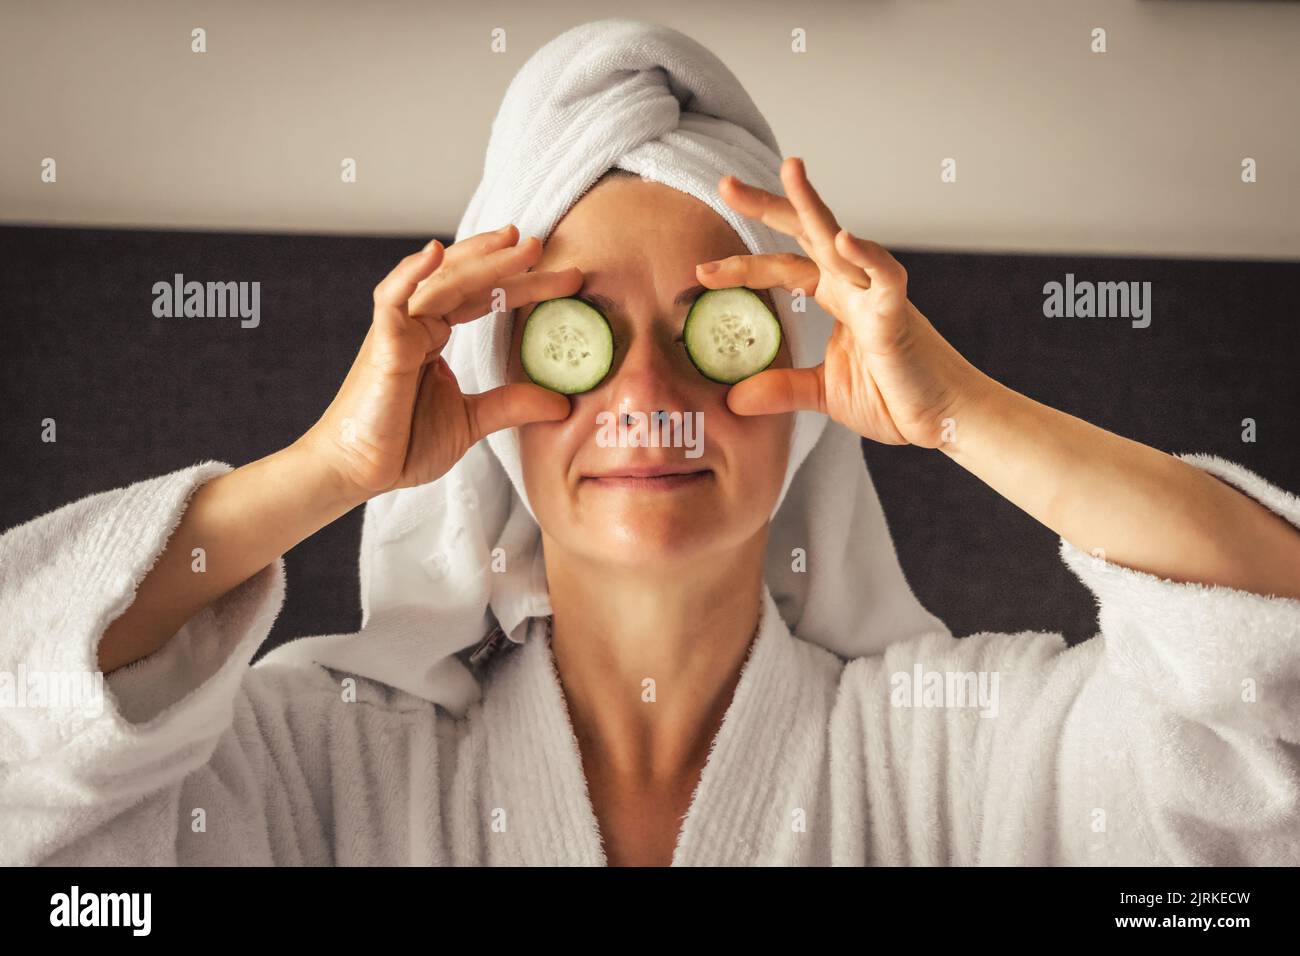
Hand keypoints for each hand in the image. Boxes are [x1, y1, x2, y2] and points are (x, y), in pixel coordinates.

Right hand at [301, 224, 581, 502]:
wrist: (356, 473)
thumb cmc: (402, 445)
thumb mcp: (471, 421)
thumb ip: (512, 405)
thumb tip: (563, 402)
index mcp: (433, 337)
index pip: (483, 299)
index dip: (522, 285)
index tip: (565, 280)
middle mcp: (416, 325)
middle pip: (466, 281)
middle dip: (505, 262)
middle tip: (542, 244)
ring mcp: (397, 330)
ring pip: (440, 282)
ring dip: (477, 260)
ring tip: (514, 242)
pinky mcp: (381, 345)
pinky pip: (393, 300)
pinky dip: (410, 274)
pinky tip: (434, 253)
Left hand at [695, 157, 989, 447]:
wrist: (948, 419)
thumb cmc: (897, 399)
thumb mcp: (823, 395)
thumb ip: (780, 390)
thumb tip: (731, 400)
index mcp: (839, 299)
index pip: (784, 268)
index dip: (744, 267)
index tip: (702, 272)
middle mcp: (856, 287)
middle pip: (806, 235)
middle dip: (767, 206)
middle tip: (725, 183)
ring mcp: (878, 297)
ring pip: (842, 241)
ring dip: (815, 205)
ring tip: (789, 170)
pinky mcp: (899, 317)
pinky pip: (885, 278)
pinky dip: (866, 255)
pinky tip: (843, 238)